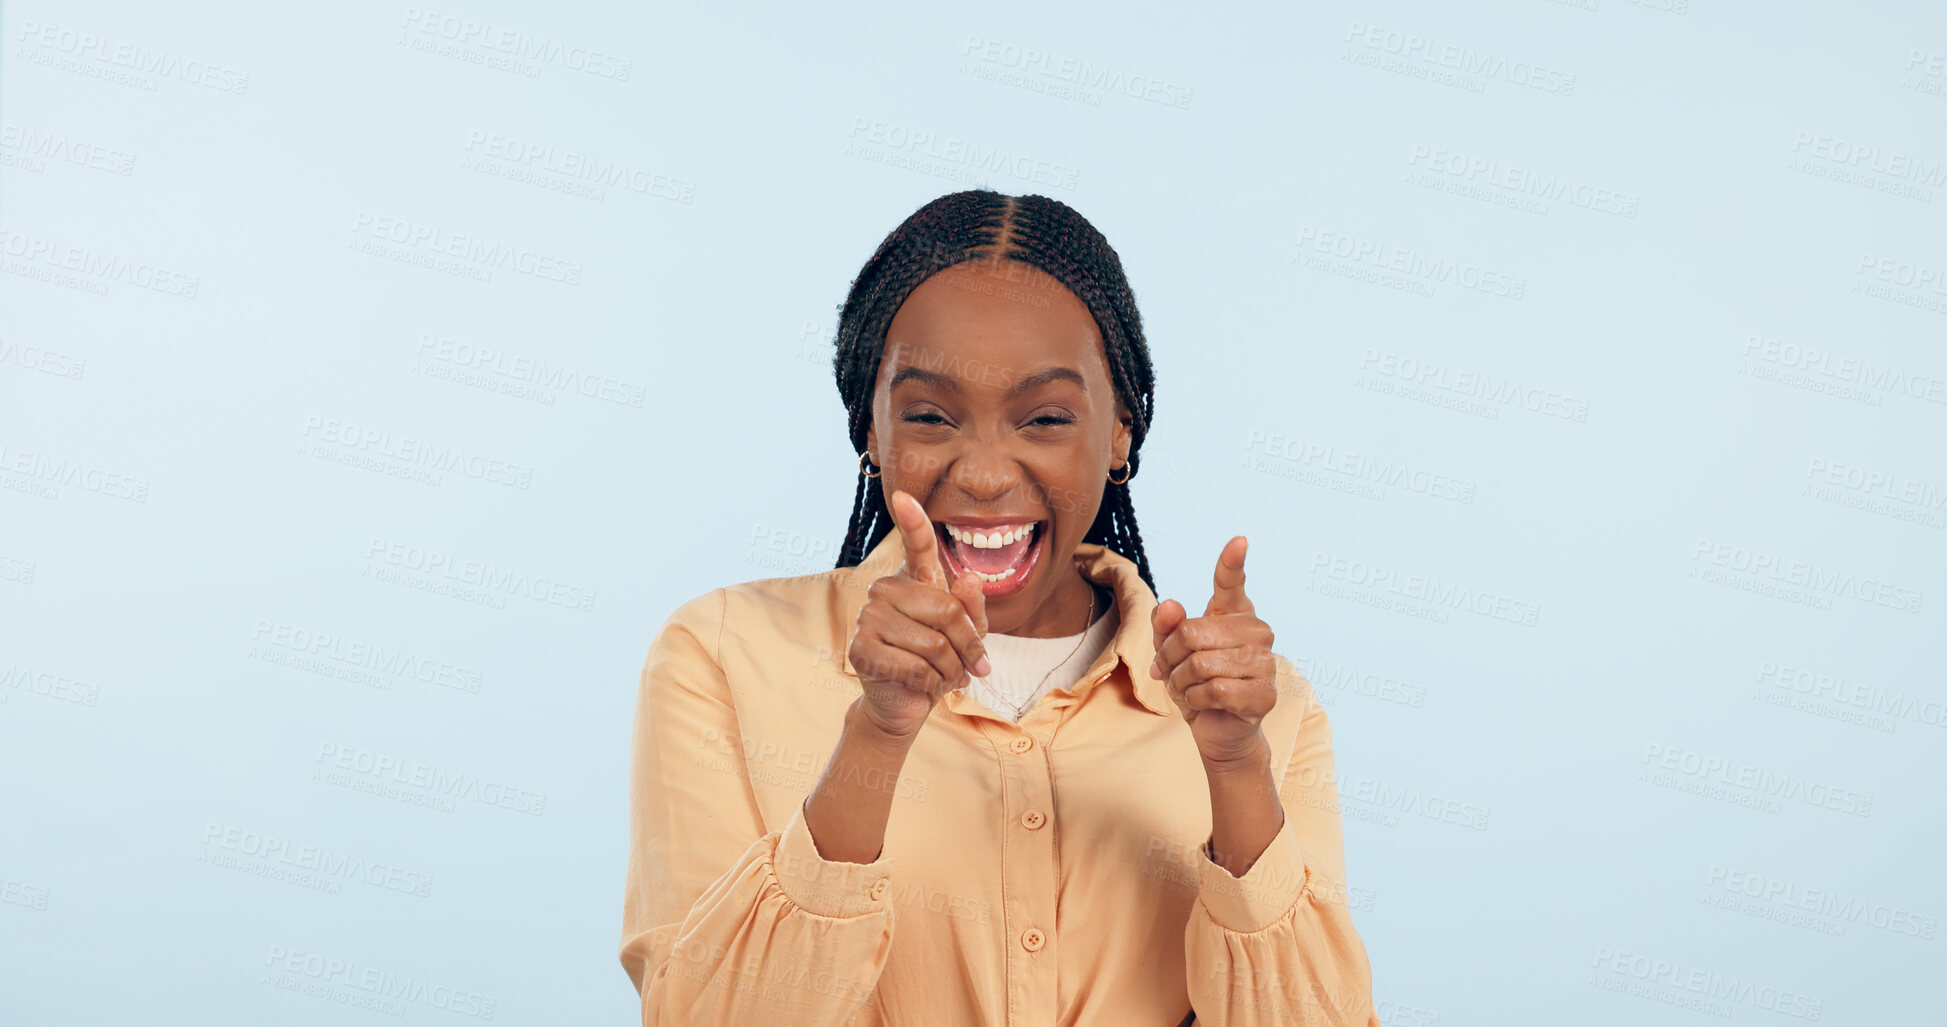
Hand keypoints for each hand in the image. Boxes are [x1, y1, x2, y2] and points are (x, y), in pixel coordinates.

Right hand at [846, 489, 991, 738]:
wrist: (906, 702)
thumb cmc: (938, 661)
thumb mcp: (967, 634)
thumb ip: (972, 609)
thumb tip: (968, 578)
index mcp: (912, 580)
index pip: (917, 546)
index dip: (912, 521)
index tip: (903, 496)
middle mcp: (885, 590)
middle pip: (947, 609)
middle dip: (970, 645)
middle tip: (977, 666)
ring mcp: (867, 617)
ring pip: (934, 643)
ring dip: (952, 669)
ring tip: (948, 677)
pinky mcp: (860, 648)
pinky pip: (915, 666)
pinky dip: (932, 684)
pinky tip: (924, 686)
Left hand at [1148, 536, 1278, 764]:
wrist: (1217, 730)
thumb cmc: (1196, 683)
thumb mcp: (1170, 653)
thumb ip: (1165, 627)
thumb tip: (1170, 605)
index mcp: (1235, 615)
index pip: (1231, 583)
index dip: (1232, 562)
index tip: (1239, 540)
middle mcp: (1256, 632)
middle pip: (1191, 632)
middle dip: (1170, 657)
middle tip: (1172, 672)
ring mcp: (1265, 662)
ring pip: (1200, 663)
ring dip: (1181, 682)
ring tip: (1188, 688)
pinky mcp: (1264, 693)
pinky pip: (1214, 690)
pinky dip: (1196, 700)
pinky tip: (1203, 703)